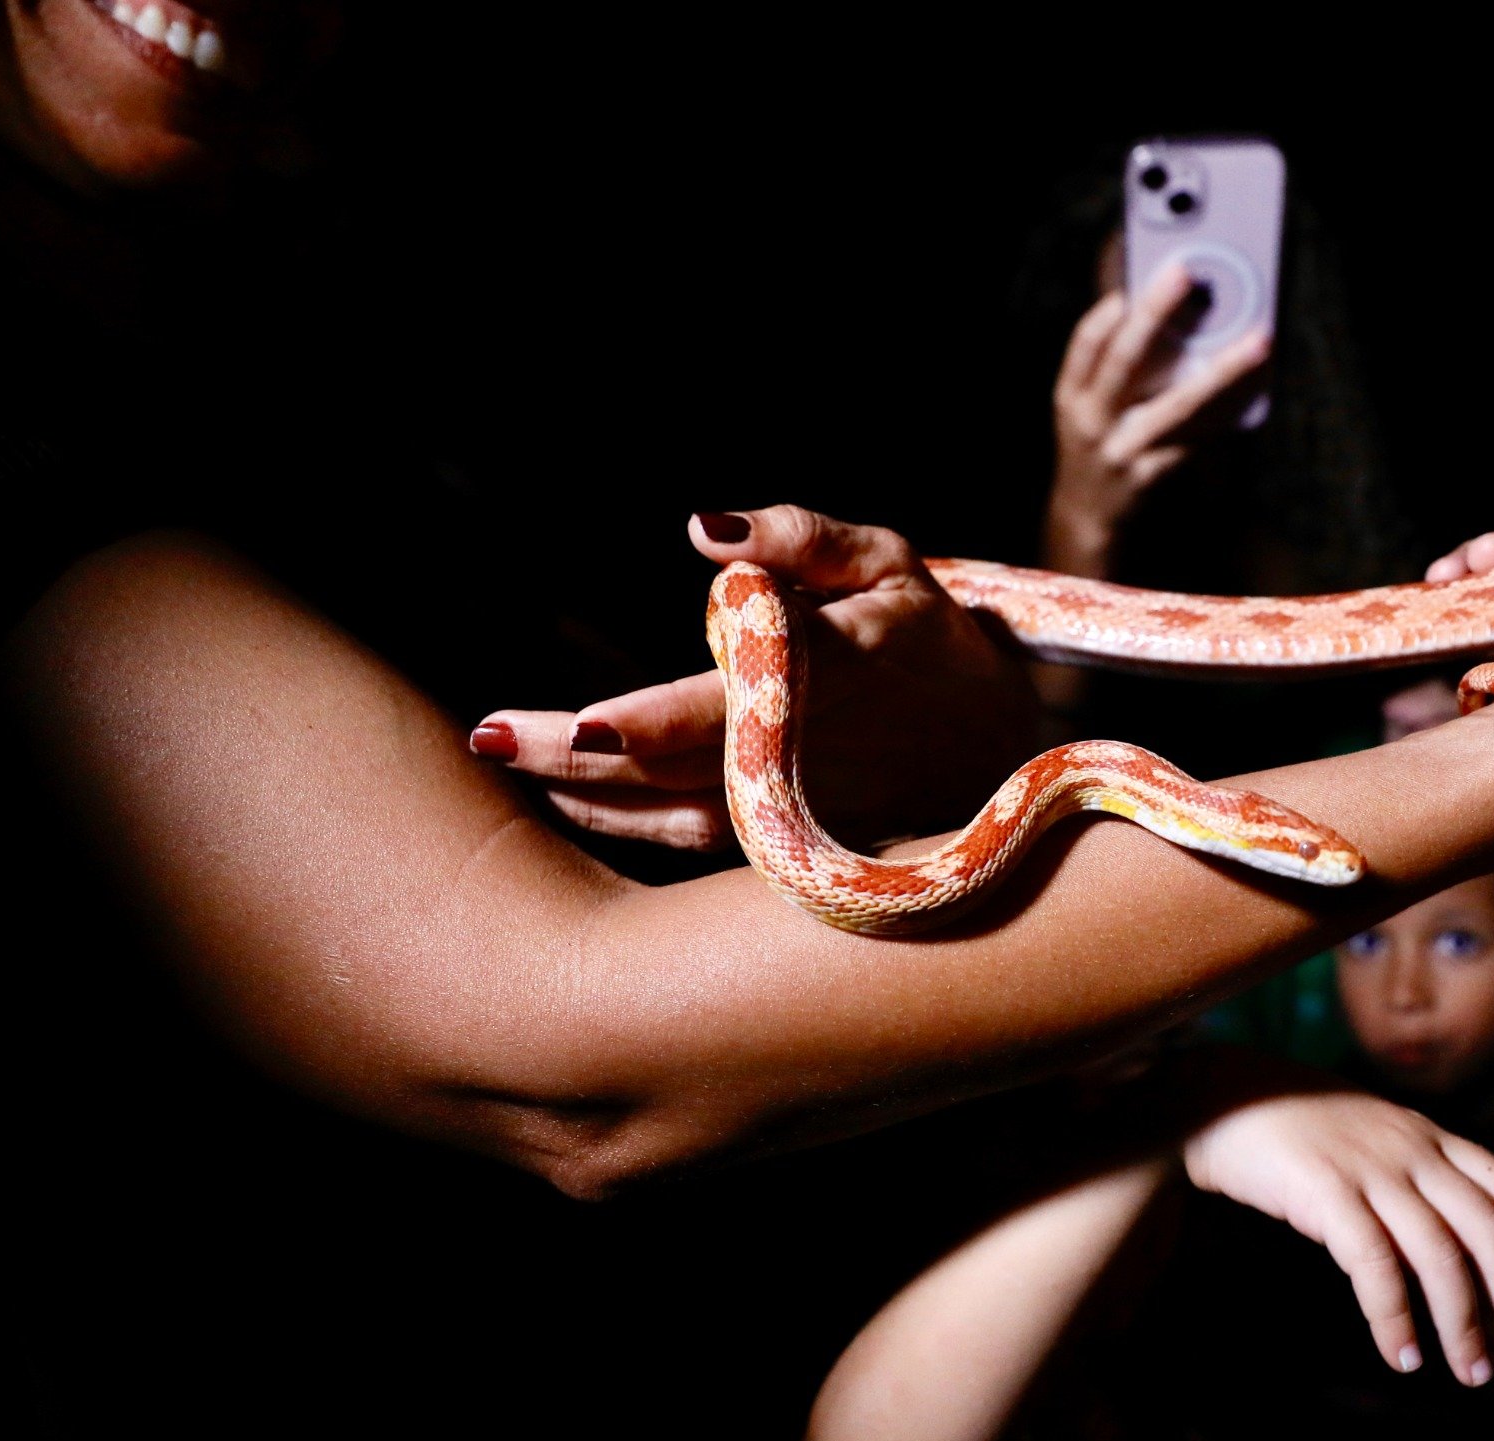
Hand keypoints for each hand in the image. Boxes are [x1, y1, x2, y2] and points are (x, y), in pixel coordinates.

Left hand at [472, 507, 1039, 849]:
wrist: (1006, 757)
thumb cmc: (927, 636)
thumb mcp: (888, 561)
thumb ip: (798, 536)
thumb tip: (700, 526)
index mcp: (840, 676)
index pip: (737, 703)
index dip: (656, 723)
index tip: (580, 726)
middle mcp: (818, 762)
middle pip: (678, 772)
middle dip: (576, 759)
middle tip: (487, 736)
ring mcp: (803, 822)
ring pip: (673, 824)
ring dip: (586, 796)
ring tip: (510, 756)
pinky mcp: (789, 860)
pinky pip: (690, 851)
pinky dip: (623, 822)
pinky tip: (570, 791)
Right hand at [1044, 263, 1271, 578]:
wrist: (1086, 516)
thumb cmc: (1096, 444)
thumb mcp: (1086, 407)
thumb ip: (1113, 369)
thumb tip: (1164, 315)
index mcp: (1071, 396)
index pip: (1085, 345)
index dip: (1107, 313)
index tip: (1133, 282)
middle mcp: (1092, 421)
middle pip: (1124, 359)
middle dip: (1153, 313)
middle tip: (1184, 274)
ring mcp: (1123, 450)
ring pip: (1179, 404)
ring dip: (1223, 370)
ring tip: (1259, 341)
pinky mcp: (1153, 476)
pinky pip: (1200, 440)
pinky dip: (1230, 416)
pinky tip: (1257, 393)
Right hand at [1182, 1077, 1493, 1384]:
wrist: (1214, 1099)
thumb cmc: (1285, 1125)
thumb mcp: (1363, 1134)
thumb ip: (1405, 1170)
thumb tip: (1436, 1231)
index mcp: (1424, 1134)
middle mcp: (1409, 1149)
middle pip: (1486, 1229)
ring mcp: (1370, 1170)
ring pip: (1439, 1256)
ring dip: (1462, 1322)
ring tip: (1471, 1371)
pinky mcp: (1327, 1194)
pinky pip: (1375, 1268)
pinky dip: (1394, 1318)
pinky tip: (1403, 1354)